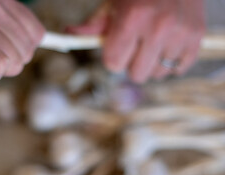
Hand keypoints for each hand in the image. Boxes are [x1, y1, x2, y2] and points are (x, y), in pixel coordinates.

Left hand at [67, 0, 204, 82]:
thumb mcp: (112, 3)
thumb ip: (93, 25)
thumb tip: (69, 35)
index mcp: (132, 19)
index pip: (113, 64)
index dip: (112, 57)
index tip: (116, 48)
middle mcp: (158, 28)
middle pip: (136, 74)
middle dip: (131, 63)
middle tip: (136, 45)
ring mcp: (180, 34)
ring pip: (158, 74)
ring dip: (152, 63)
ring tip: (153, 42)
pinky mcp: (197, 37)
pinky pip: (179, 69)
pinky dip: (171, 61)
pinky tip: (168, 45)